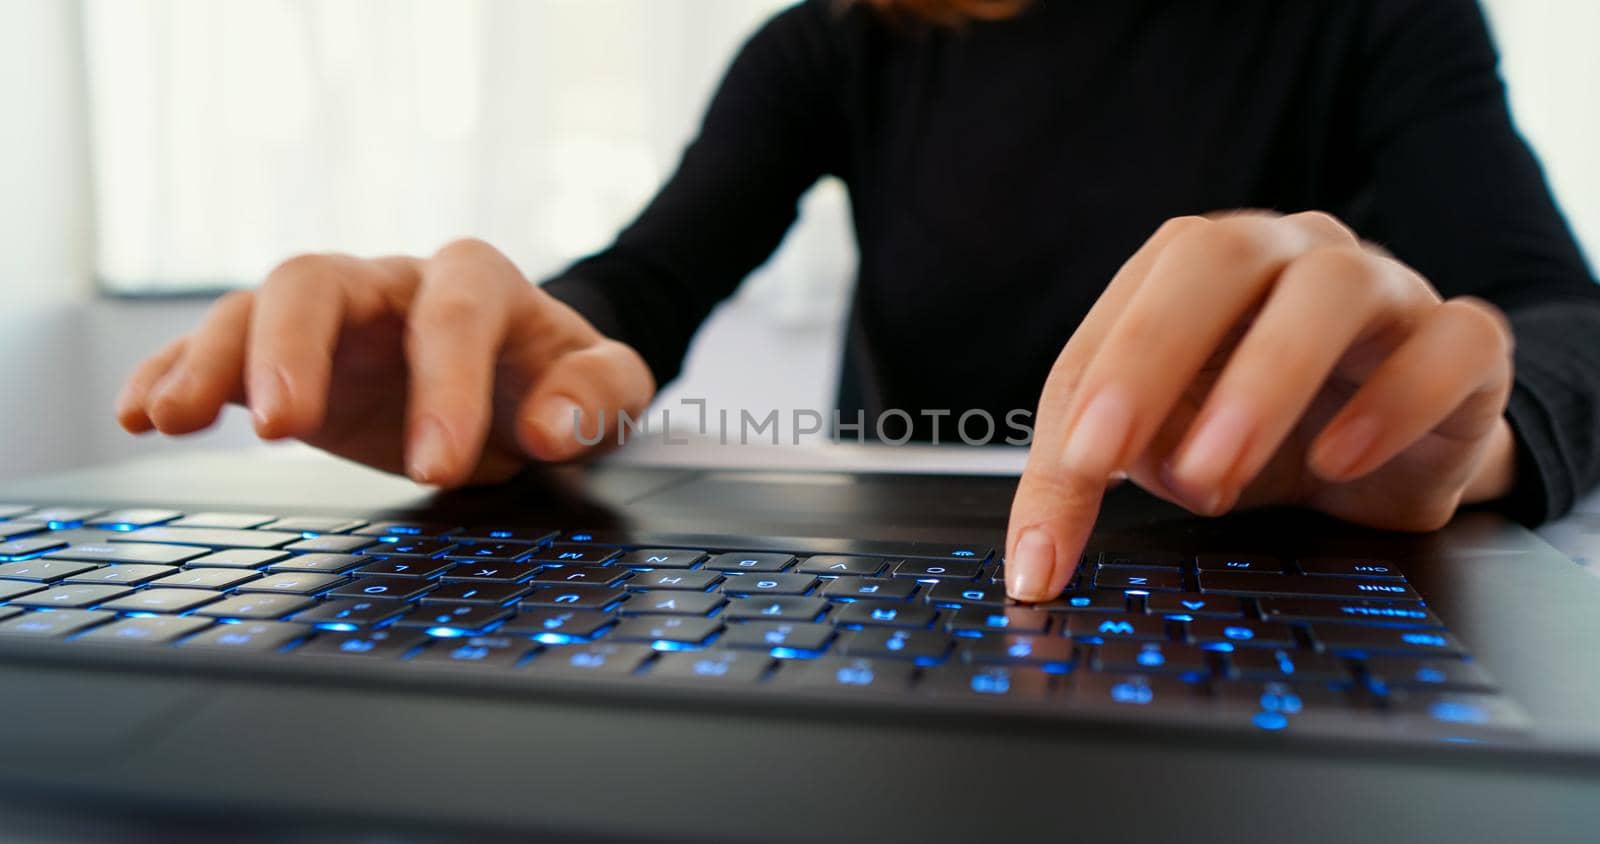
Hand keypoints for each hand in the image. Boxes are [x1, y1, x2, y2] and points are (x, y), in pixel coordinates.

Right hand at [116, 238, 655, 485]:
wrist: (522, 376)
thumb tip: (554, 427)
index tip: (436, 466)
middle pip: (318, 280)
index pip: (452, 317)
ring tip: (174, 417)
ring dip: (211, 358)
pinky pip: (219, 349)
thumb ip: (597, 395)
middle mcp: (390, 284)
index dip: (444, 388)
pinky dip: (175, 373)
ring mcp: (331, 317)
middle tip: (284, 428)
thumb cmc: (557, 377)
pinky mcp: (288, 356)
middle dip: (294, 348)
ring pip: (254, 307)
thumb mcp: (604, 383)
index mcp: (476, 282)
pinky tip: (141, 412)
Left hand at [1005, 211, 1516, 600]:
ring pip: (1330, 288)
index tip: (1064, 485)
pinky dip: (1394, 400)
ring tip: (1216, 473)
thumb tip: (1038, 553)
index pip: (1118, 319)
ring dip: (1263, 381)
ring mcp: (1382, 286)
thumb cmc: (1266, 435)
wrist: (1398, 453)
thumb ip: (1103, 476)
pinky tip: (1339, 459)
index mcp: (1193, 271)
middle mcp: (1284, 255)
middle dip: (1150, 355)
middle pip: (1213, 256)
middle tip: (1112, 459)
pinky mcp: (1463, 342)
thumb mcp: (1167, 455)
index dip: (1085, 395)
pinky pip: (1446, 342)